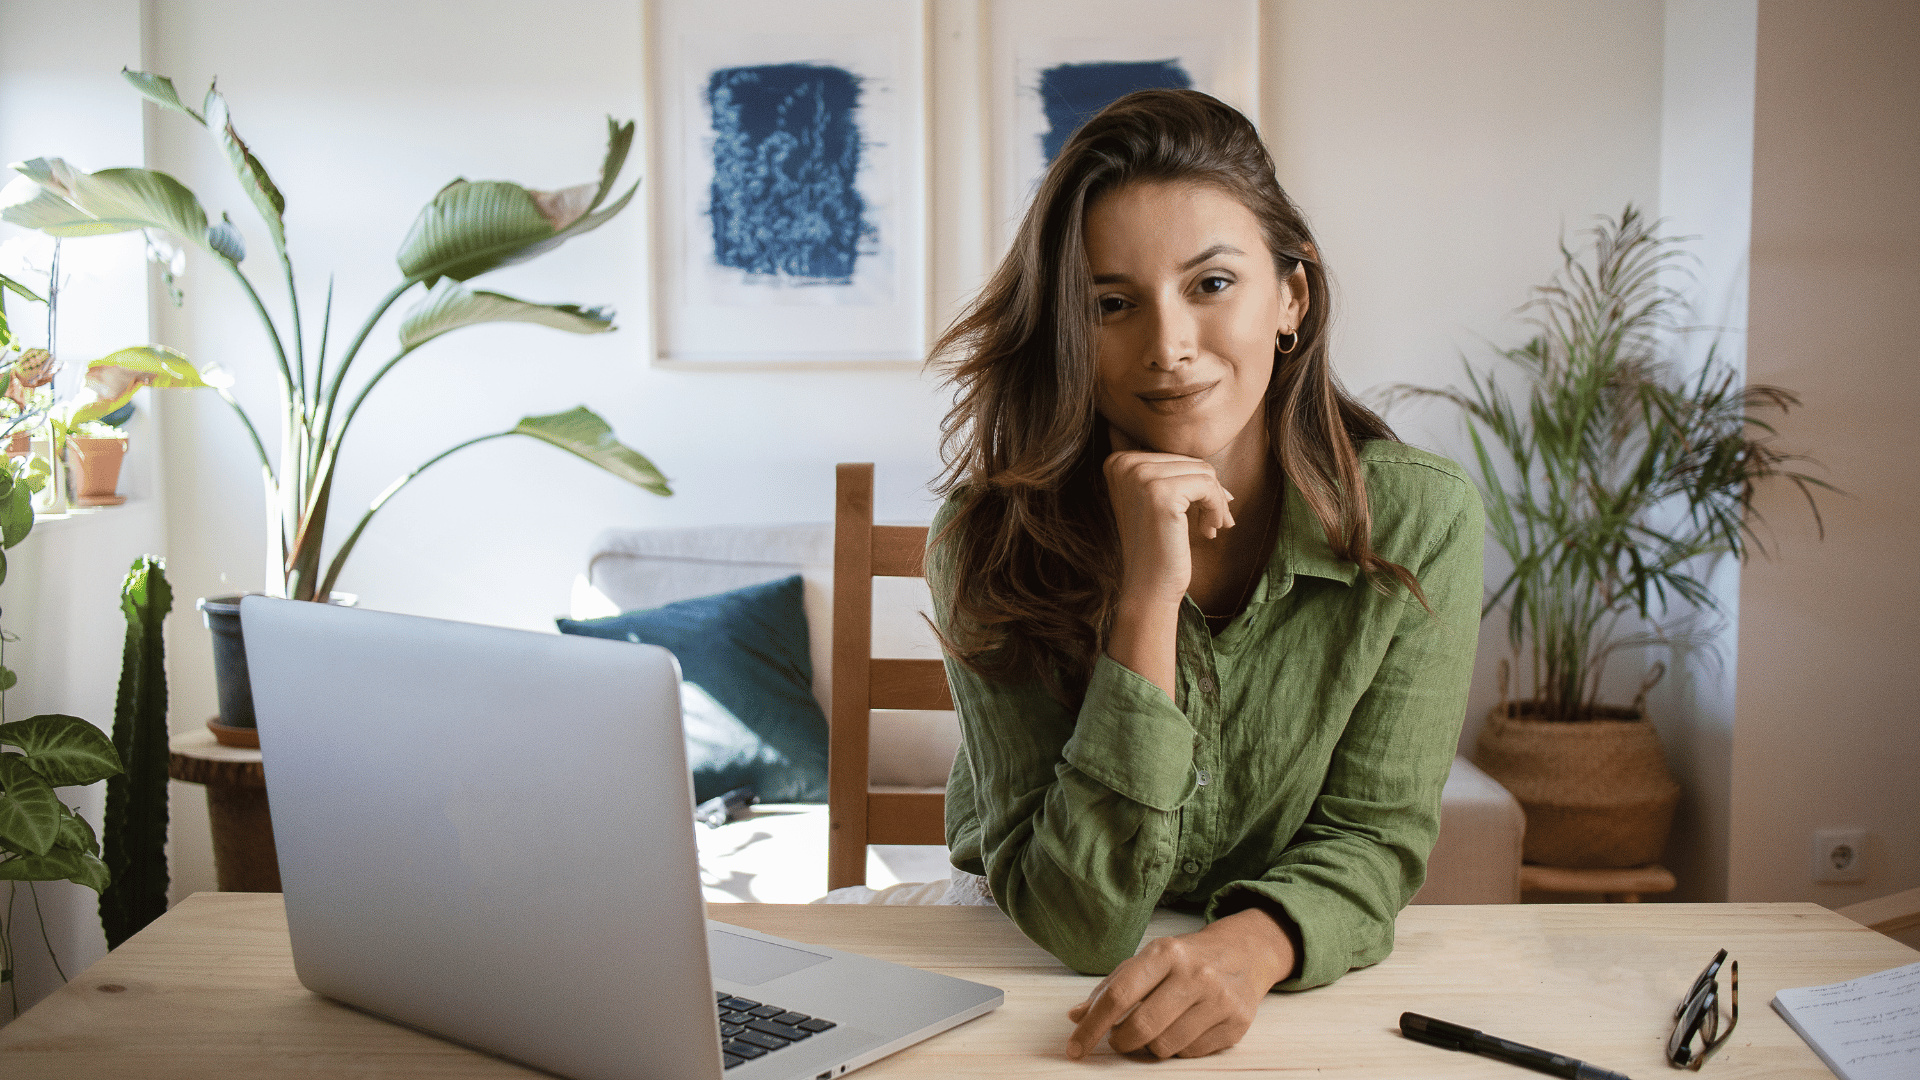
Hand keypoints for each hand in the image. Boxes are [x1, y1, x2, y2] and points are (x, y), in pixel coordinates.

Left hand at [1063, 907, 1294, 1060]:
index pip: (1120, 996)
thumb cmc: (1185, 958)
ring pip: (1166, 1047)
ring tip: (1154, 1030)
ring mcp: (1219, 1000)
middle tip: (1118, 1039)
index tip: (1075, 1048)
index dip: (1092, 1027)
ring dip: (1150, 1047)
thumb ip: (1111, 987)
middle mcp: (1195, 973)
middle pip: (1142, 1027)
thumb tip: (1075, 1016)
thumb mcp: (1148, 960)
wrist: (1244, 952)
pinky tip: (1181, 1030)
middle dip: (1121, 1041)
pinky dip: (1177, 1049)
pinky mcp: (1236, 1024)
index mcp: (1166, 952)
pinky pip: (1191, 1054)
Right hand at [1103, 425, 1234, 607]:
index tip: (1202, 509)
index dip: (1196, 482)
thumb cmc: (1158, 545)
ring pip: (1203, 471)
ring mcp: (1140, 476)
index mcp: (1118, 461)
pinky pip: (1208, 486)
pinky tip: (1208, 531)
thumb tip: (1209, 463)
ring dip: (1216, 502)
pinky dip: (1217, 509)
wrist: (1148, 586)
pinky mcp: (1160, 493)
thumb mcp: (1156, 500)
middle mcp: (1124, 463)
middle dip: (1210, 492)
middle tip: (1213, 522)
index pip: (1175, 455)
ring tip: (1211, 527)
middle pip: (1191, 460)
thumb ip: (1170, 472)